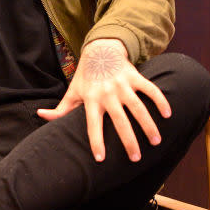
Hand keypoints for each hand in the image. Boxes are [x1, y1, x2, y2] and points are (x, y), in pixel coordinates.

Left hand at [37, 39, 171, 162]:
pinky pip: (151, 90)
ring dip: (148, 125)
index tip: (100, 159)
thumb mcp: (72, 92)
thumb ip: (60, 109)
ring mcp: (122, 85)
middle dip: (128, 141)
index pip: (92, 125)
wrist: (100, 50)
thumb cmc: (86, 77)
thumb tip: (41, 115)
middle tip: (136, 158)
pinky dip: (160, 101)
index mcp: (91, 100)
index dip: (96, 142)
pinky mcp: (135, 77)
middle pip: (119, 121)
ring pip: (138, 108)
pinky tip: (168, 115)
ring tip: (156, 142)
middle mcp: (107, 94)